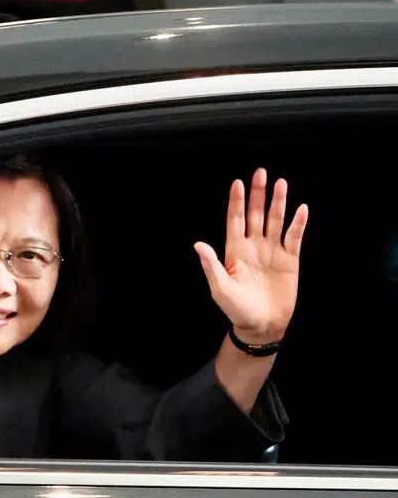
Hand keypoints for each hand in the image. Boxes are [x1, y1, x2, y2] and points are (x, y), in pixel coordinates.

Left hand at [194, 167, 307, 346]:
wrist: (261, 325)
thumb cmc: (237, 309)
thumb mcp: (220, 288)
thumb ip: (210, 265)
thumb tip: (198, 245)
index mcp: (234, 251)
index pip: (236, 221)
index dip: (237, 202)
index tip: (237, 183)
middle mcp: (254, 247)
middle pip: (256, 215)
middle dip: (258, 194)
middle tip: (261, 173)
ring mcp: (272, 251)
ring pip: (275, 221)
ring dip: (279, 202)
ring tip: (281, 183)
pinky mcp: (290, 259)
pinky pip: (294, 237)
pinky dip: (298, 223)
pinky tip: (300, 209)